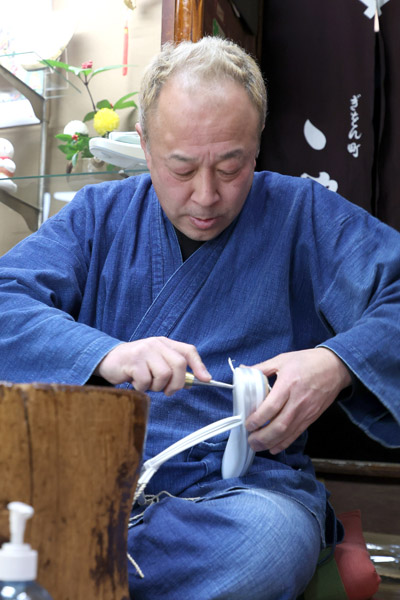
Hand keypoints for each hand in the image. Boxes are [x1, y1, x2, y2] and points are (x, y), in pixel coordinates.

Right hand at [94, 336, 210, 393]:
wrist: (107, 360)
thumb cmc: (135, 364)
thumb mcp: (156, 363)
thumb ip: (173, 370)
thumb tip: (191, 382)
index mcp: (165, 343)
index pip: (188, 351)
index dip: (199, 366)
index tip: (206, 380)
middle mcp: (156, 344)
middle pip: (179, 364)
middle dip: (177, 383)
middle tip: (167, 391)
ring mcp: (145, 351)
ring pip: (164, 375)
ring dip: (157, 386)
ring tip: (147, 384)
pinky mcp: (133, 361)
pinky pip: (146, 381)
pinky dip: (142, 388)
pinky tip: (135, 383)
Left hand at [245, 348, 351, 453]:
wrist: (335, 367)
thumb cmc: (307, 361)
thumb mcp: (282, 359)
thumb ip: (261, 368)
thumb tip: (242, 370)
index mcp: (288, 384)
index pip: (271, 407)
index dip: (257, 419)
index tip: (247, 424)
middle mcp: (297, 401)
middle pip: (279, 425)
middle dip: (262, 437)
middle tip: (250, 440)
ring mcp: (306, 411)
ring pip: (287, 433)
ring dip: (271, 443)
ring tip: (257, 446)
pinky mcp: (312, 417)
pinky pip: (297, 433)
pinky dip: (284, 443)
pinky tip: (273, 447)